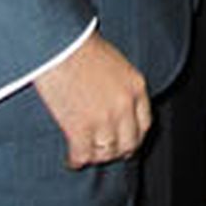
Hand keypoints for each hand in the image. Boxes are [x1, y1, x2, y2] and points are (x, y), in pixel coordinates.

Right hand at [33, 32, 151, 168]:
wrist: (60, 44)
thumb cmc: (83, 48)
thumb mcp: (116, 64)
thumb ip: (121, 87)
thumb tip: (114, 107)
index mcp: (136, 87)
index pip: (144, 124)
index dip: (134, 138)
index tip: (124, 144)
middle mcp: (125, 106)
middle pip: (128, 144)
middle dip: (116, 152)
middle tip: (103, 154)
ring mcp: (104, 119)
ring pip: (106, 153)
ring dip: (95, 156)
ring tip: (85, 154)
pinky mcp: (80, 128)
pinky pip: (82, 156)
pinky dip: (76, 160)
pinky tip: (71, 158)